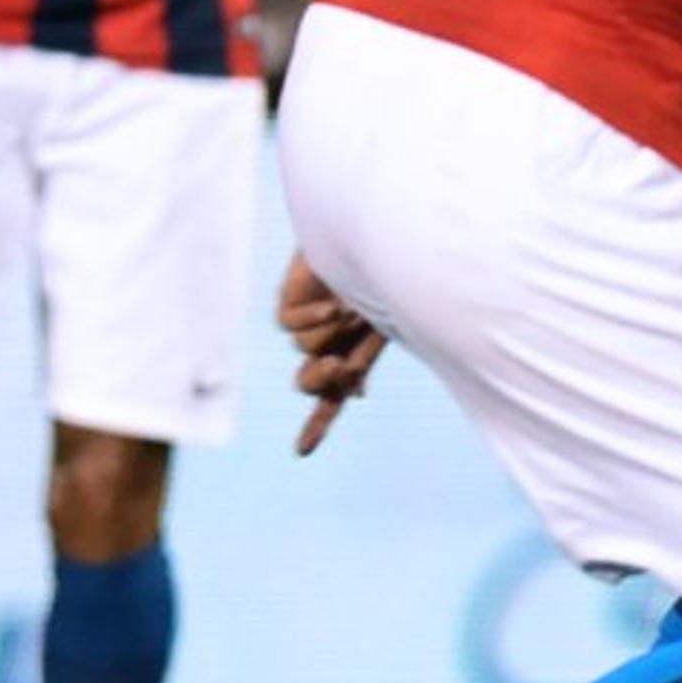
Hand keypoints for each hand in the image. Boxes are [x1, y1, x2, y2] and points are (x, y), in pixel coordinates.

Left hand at [279, 254, 386, 455]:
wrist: (375, 230)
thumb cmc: (393, 275)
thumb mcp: (386, 326)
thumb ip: (363, 360)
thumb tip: (350, 394)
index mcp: (355, 352)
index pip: (333, 396)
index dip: (318, 424)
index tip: (301, 453)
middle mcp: (329, 340)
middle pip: (307, 383)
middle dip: (320, 380)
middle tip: (338, 365)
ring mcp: (308, 320)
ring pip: (304, 350)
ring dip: (334, 331)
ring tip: (354, 303)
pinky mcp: (289, 301)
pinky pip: (288, 325)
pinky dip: (314, 316)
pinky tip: (334, 299)